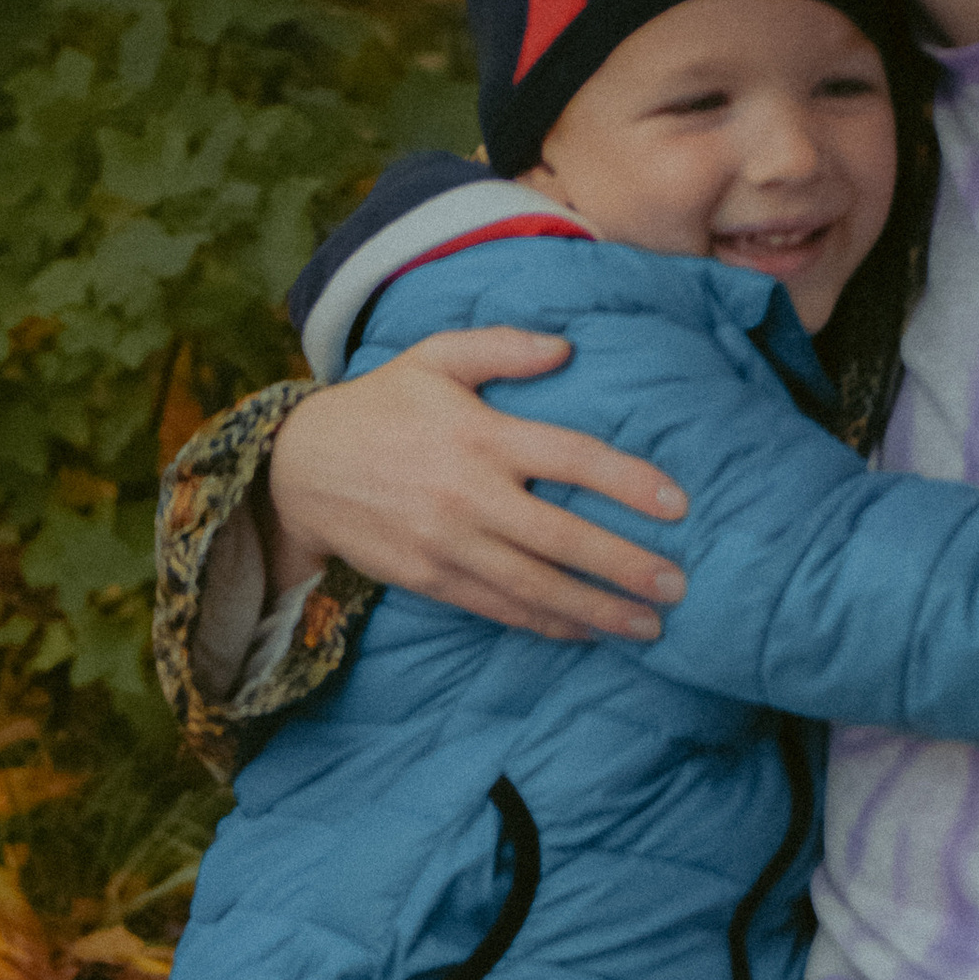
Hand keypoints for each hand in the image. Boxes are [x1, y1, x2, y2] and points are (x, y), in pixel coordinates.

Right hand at [264, 329, 689, 642]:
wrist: (300, 469)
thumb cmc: (380, 405)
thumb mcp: (433, 357)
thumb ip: (502, 347)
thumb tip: (567, 347)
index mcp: (482, 435)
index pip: (572, 458)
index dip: (629, 482)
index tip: (678, 505)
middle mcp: (469, 494)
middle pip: (562, 537)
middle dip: (625, 566)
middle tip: (678, 586)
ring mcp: (449, 543)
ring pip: (535, 586)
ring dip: (596, 610)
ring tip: (648, 626)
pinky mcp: (430, 578)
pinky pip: (499, 608)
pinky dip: (546, 623)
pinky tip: (586, 632)